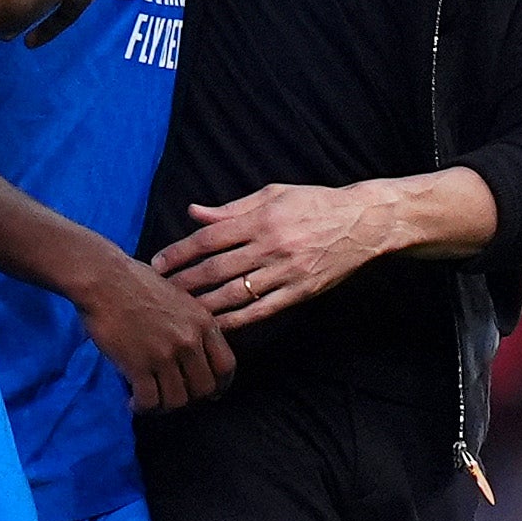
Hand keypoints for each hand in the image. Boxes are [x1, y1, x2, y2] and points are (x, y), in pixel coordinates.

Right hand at [73, 247, 235, 410]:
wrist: (104, 279)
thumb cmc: (136, 282)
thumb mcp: (179, 298)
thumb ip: (192, 325)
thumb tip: (196, 354)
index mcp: (203, 323)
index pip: (226, 367)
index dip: (220, 386)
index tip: (209, 393)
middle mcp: (189, 341)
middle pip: (203, 389)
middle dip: (189, 398)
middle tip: (171, 396)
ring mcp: (165, 354)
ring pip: (177, 400)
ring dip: (163, 406)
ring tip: (150, 400)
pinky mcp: (138, 365)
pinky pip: (149, 401)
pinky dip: (142, 407)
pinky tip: (133, 402)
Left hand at [153, 182, 403, 325]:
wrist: (363, 223)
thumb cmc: (314, 203)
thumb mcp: (273, 195)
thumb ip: (231, 208)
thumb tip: (193, 213)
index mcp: (261, 219)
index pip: (209, 238)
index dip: (179, 252)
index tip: (157, 263)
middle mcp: (271, 246)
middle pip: (216, 269)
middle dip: (184, 282)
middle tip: (160, 292)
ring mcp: (286, 271)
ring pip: (235, 294)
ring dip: (204, 305)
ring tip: (181, 311)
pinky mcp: (300, 291)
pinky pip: (261, 310)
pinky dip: (236, 320)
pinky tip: (216, 325)